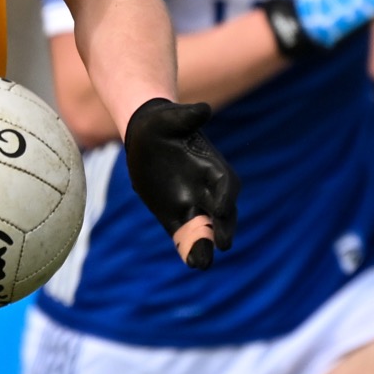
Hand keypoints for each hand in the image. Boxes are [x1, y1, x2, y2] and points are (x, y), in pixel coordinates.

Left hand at [123, 98, 238, 270]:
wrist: (146, 137)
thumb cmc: (162, 123)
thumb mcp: (170, 117)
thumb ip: (187, 116)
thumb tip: (204, 110)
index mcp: (213, 166)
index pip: (227, 185)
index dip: (226, 197)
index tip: (223, 209)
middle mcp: (208, 190)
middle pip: (223, 214)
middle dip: (223, 228)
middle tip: (223, 244)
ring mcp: (193, 205)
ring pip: (204, 230)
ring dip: (204, 246)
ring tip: (202, 264)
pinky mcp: (175, 216)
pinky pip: (185, 236)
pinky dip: (188, 249)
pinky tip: (190, 263)